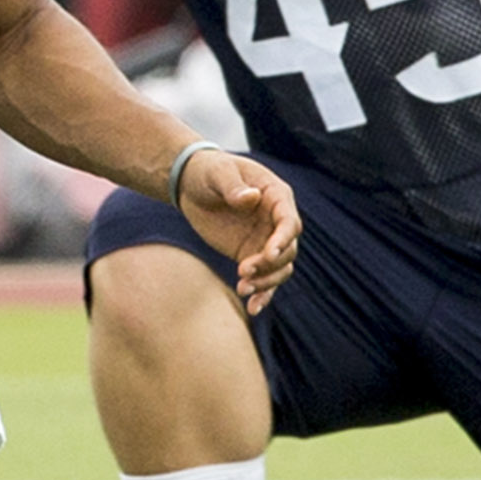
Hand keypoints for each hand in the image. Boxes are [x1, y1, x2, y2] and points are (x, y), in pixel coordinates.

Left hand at [173, 150, 300, 315]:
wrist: (192, 184)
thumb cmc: (209, 171)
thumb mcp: (218, 173)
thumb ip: (233, 186)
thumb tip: (251, 199)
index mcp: (276, 196)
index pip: (289, 222)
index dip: (283, 238)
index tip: (269, 254)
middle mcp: (276, 221)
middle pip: (288, 250)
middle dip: (270, 264)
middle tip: (244, 271)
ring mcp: (265, 240)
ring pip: (279, 269)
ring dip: (266, 283)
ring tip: (242, 288)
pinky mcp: (251, 255)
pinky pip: (263, 278)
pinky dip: (261, 294)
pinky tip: (252, 308)